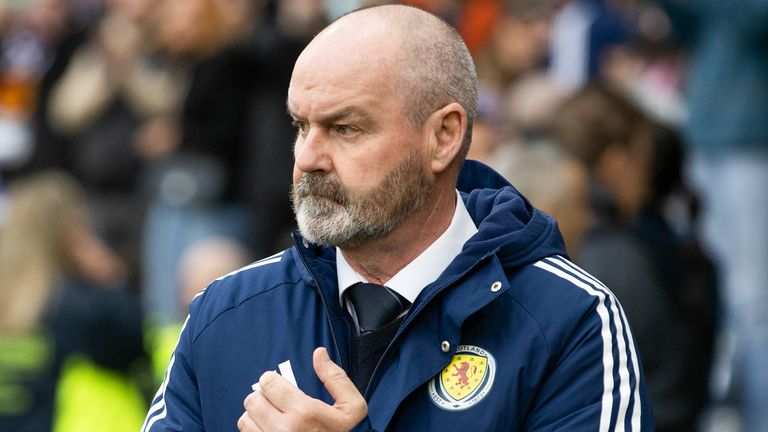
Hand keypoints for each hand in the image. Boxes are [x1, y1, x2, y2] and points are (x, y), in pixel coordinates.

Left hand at [238, 347, 366, 431]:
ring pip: (245, 420)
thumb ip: (335, 377)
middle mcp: (285, 430)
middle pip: (253, 401)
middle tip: (275, 400)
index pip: (268, 383)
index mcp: (305, 412)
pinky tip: (269, 429)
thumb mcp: (352, 406)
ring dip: (256, 415)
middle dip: (262, 396)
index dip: (272, 380)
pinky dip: (255, 430)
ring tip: (271, 416)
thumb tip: (319, 353)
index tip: (279, 385)